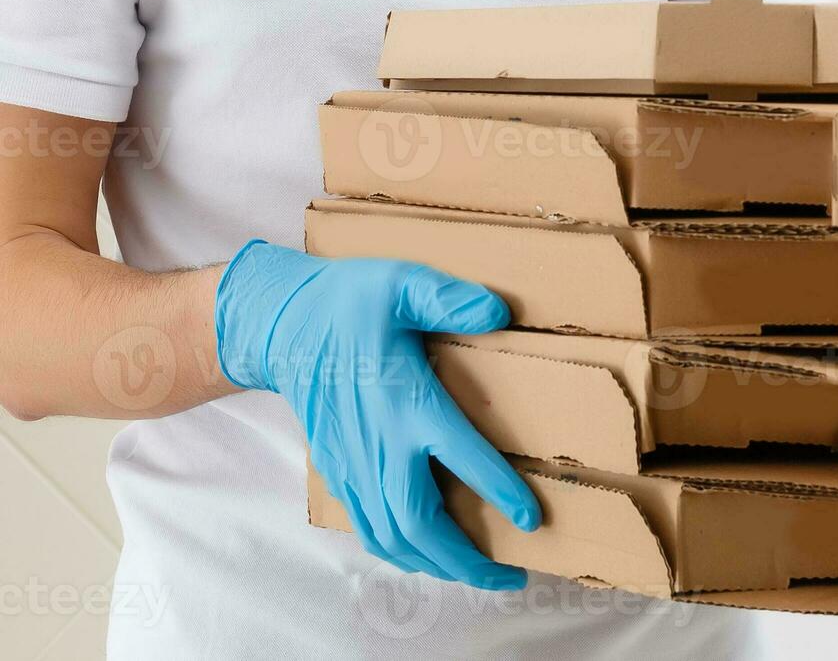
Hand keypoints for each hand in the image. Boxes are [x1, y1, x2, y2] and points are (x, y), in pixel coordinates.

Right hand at [214, 241, 538, 588]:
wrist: (281, 326)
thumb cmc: (349, 302)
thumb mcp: (402, 283)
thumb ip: (448, 299)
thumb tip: (497, 312)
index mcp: (405, 401)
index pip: (459, 456)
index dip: (497, 491)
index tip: (532, 519)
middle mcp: (379, 444)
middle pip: (420, 523)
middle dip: (466, 560)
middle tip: (511, 578)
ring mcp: (354, 464)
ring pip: (393, 537)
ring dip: (438, 565)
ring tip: (481, 575)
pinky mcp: (339, 472)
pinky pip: (370, 529)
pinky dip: (403, 553)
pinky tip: (431, 556)